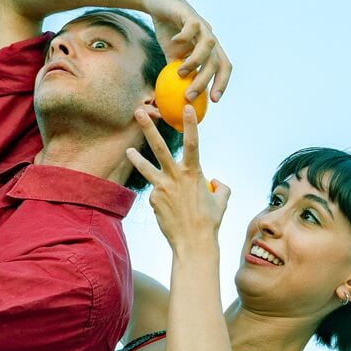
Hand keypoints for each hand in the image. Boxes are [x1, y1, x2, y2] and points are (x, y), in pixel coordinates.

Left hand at [126, 105, 230, 250]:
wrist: (193, 243)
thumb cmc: (209, 222)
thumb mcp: (221, 201)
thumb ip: (220, 187)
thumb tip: (215, 181)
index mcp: (193, 173)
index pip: (192, 143)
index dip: (190, 124)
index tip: (186, 107)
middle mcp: (175, 176)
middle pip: (158, 147)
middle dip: (148, 128)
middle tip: (139, 112)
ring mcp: (162, 188)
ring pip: (146, 168)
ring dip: (136, 158)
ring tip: (128, 150)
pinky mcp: (153, 199)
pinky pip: (157, 192)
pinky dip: (163, 197)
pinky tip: (170, 210)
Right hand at [141, 0, 231, 103]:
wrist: (158, 2)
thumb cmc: (168, 30)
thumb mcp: (172, 56)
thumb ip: (177, 73)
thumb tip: (174, 97)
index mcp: (209, 48)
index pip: (223, 67)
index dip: (222, 83)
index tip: (214, 101)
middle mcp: (209, 36)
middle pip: (216, 61)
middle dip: (205, 81)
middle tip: (189, 96)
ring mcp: (200, 25)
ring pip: (209, 45)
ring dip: (196, 62)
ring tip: (179, 72)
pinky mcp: (188, 13)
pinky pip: (192, 26)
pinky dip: (185, 37)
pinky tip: (174, 42)